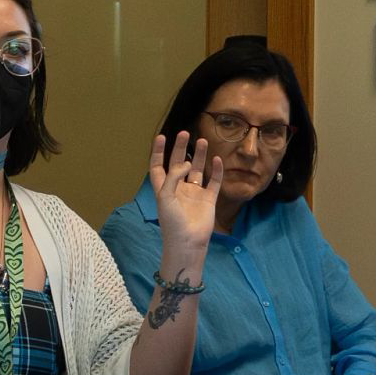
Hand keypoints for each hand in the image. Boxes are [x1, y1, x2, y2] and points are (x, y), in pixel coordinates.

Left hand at [151, 131, 222, 258]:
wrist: (188, 242)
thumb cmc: (172, 221)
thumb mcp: (165, 197)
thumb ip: (173, 177)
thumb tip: (185, 163)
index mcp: (164, 189)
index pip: (158, 167)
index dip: (158, 152)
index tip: (162, 137)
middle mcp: (179, 189)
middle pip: (178, 164)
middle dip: (180, 148)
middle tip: (185, 133)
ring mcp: (194, 194)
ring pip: (197, 170)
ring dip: (199, 156)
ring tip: (202, 141)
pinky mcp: (208, 200)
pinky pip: (213, 182)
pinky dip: (216, 171)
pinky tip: (217, 160)